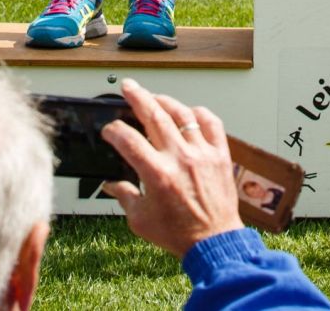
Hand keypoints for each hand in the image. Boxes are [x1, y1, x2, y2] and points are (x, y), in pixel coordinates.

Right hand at [100, 78, 241, 259]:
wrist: (214, 242)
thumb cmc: (180, 234)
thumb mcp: (141, 220)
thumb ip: (124, 197)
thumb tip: (111, 185)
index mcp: (158, 175)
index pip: (129, 140)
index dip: (114, 131)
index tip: (109, 130)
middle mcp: (180, 158)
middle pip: (154, 115)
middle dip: (137, 97)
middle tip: (128, 87)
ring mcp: (202, 153)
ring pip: (182, 114)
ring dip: (165, 101)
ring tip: (154, 97)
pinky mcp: (220, 155)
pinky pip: (212, 123)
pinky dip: (199, 114)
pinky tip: (189, 112)